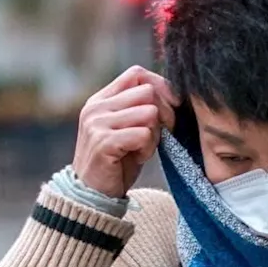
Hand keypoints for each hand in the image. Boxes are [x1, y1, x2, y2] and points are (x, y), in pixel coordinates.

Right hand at [73, 66, 178, 198]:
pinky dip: (148, 148)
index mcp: (102, 99)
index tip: (173, 105)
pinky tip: (139, 157)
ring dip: (155, 134)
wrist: (94, 192)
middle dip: (164, 113)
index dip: (161, 86)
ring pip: (149, 113)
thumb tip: (173, 91)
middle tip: (159, 134)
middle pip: (148, 92)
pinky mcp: (104, 142)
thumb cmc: (119, 159)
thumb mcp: (128, 127)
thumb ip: (140, 108)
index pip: (137, 74)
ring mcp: (97, 123)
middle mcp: (96, 107)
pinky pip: (144, 134)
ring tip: (143, 147)